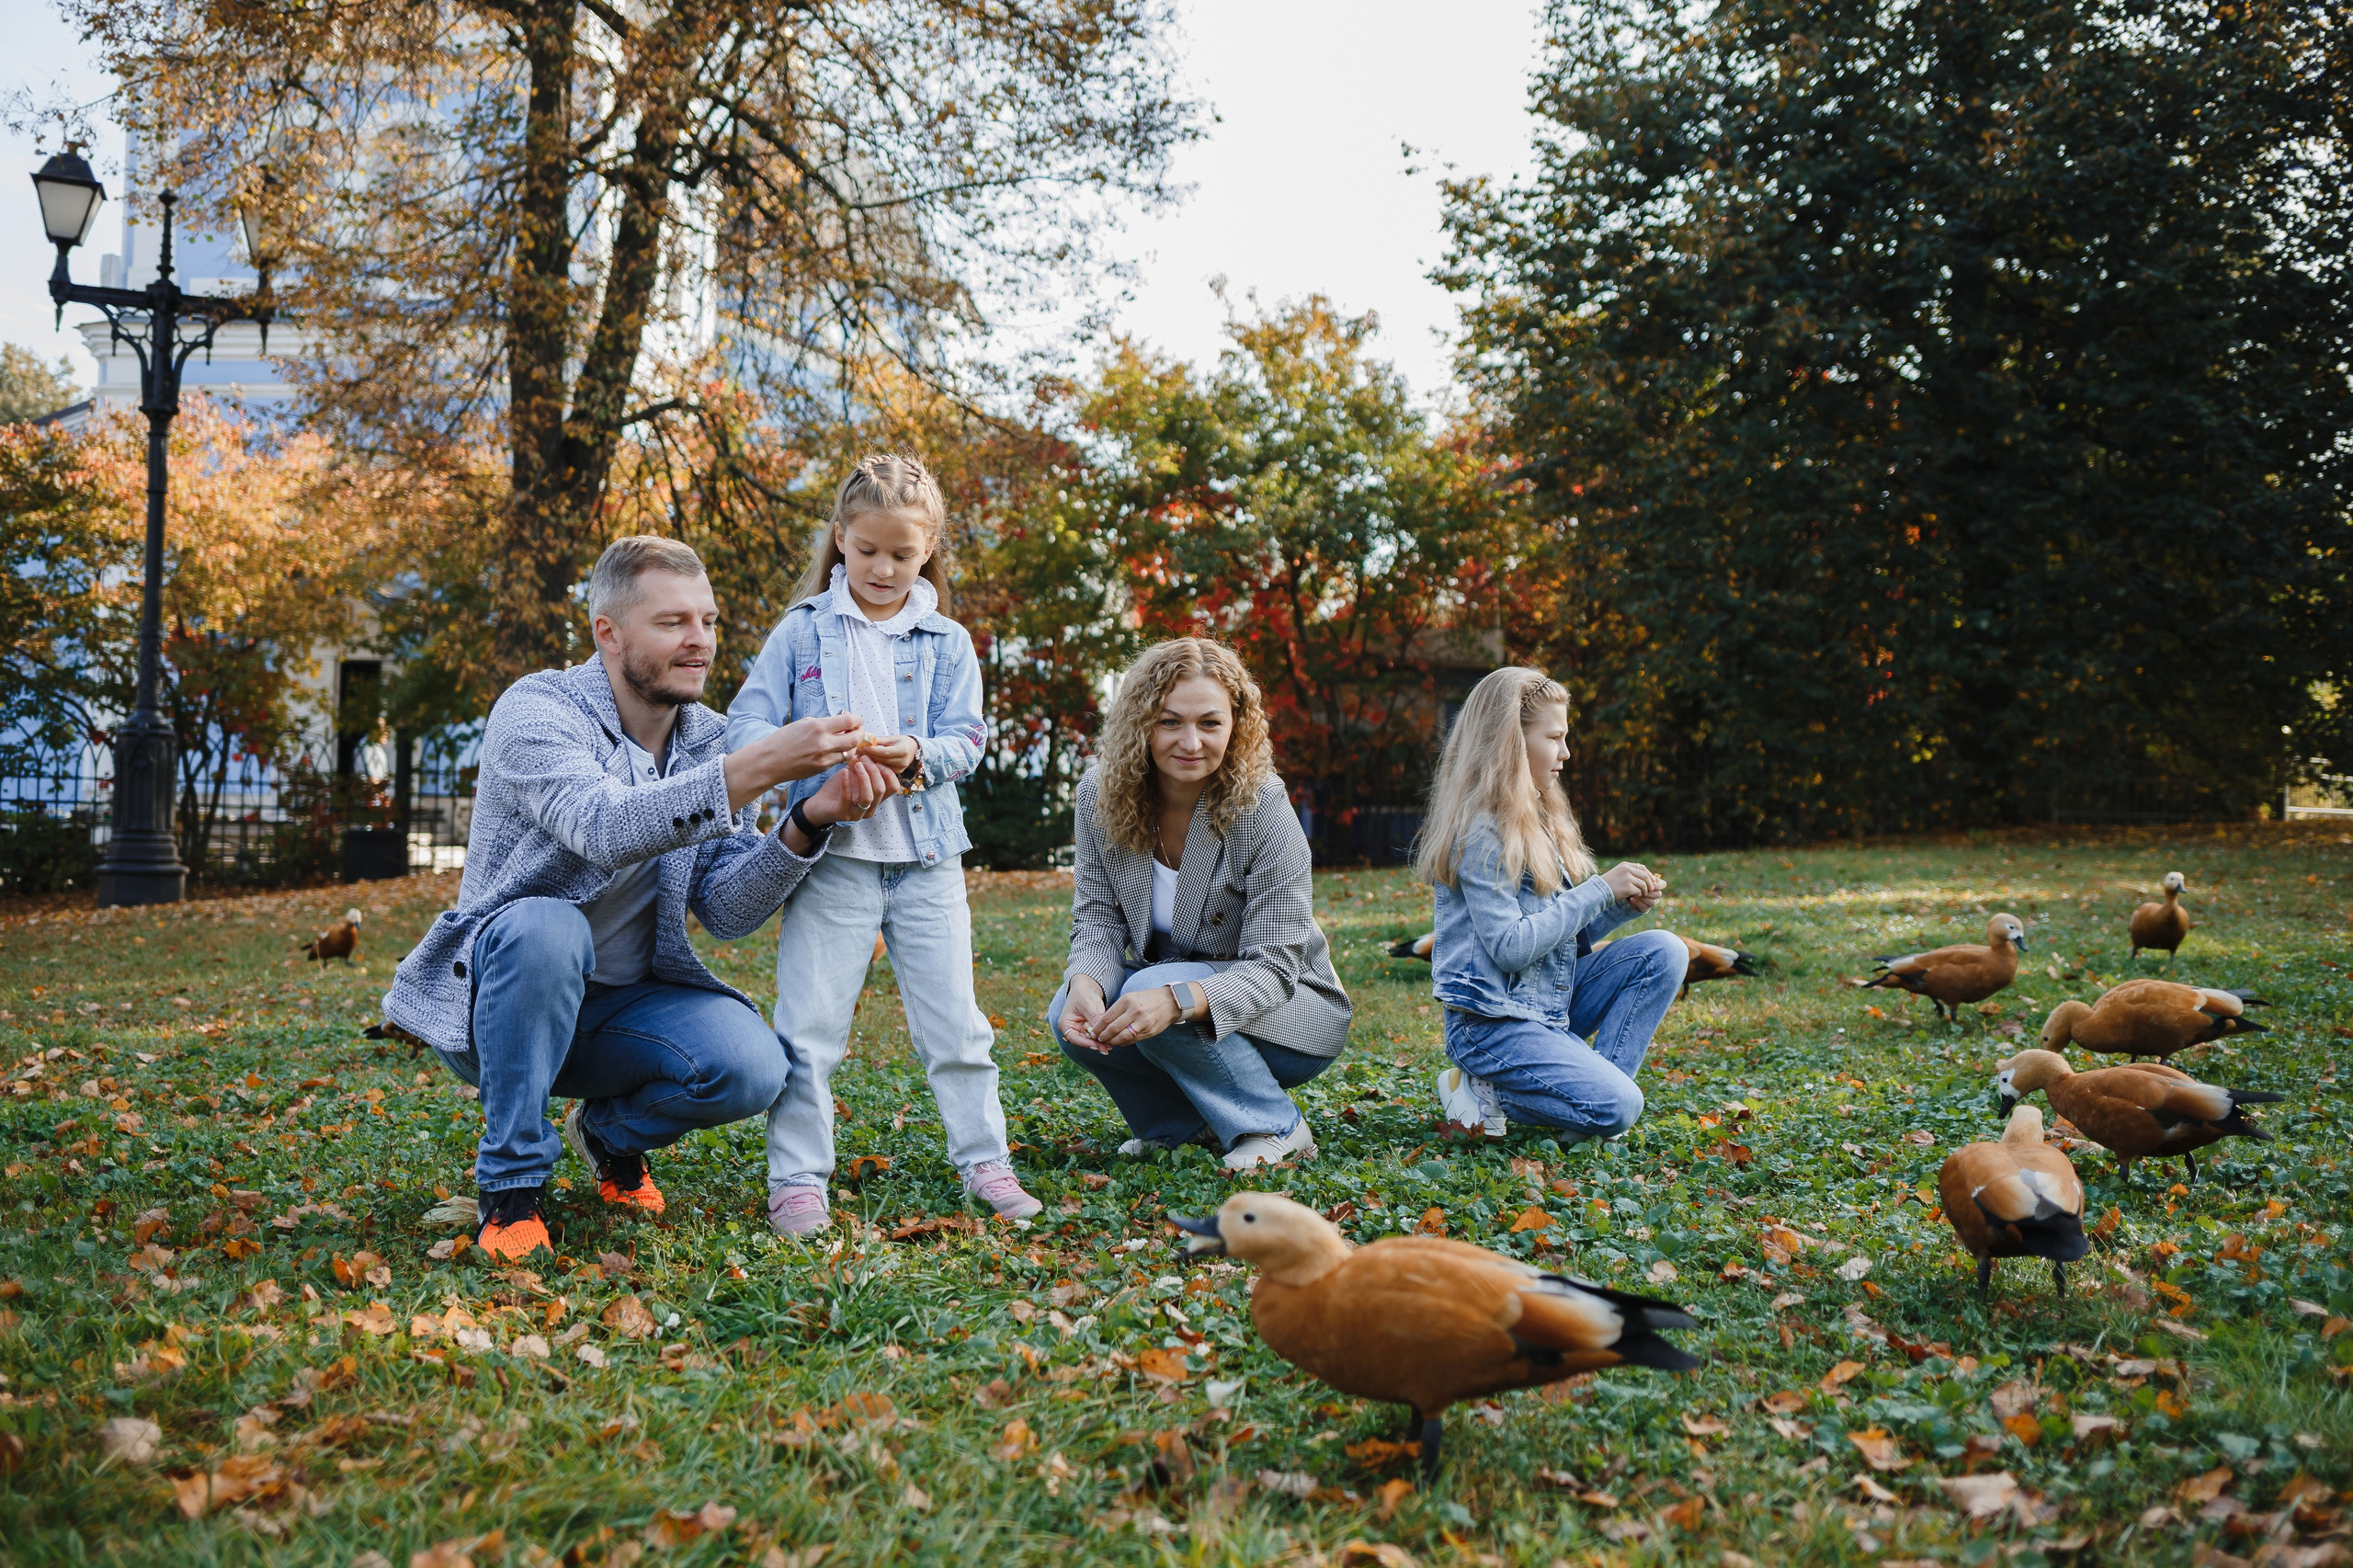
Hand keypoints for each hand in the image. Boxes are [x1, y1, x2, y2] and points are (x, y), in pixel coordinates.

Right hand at [726, 713, 867, 809]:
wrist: (770, 761)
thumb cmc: (784, 739)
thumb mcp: (804, 723)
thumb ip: (824, 722)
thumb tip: (842, 721)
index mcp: (818, 727)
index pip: (849, 721)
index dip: (857, 719)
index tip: (858, 719)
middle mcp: (824, 743)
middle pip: (855, 738)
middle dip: (860, 733)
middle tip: (859, 730)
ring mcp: (824, 758)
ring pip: (850, 752)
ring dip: (853, 745)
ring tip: (848, 740)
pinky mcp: (822, 768)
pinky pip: (839, 760)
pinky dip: (842, 754)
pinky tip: (837, 750)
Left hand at [781, 757, 900, 853]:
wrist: (818, 805)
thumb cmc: (838, 789)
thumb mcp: (854, 775)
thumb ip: (864, 766)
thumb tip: (869, 750)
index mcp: (876, 799)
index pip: (893, 787)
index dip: (888, 771)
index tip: (877, 758)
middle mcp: (870, 808)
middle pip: (881, 789)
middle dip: (874, 770)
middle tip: (864, 758)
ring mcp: (857, 814)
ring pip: (868, 796)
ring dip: (864, 777)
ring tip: (856, 763)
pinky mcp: (842, 814)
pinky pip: (847, 798)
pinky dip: (846, 783)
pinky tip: (844, 772)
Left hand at [860, 734, 920, 772]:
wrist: (913, 750)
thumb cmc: (901, 742)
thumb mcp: (892, 738)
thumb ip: (879, 740)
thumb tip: (865, 740)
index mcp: (903, 750)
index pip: (885, 752)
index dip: (873, 750)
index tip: (862, 747)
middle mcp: (902, 761)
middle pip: (882, 760)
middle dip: (869, 756)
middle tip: (858, 752)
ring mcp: (900, 769)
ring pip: (881, 766)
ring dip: (869, 762)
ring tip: (859, 757)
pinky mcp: (896, 773)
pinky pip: (883, 770)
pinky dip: (874, 766)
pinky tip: (866, 762)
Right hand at [1061, 977, 1109, 1053]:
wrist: (1086, 989)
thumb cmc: (1083, 995)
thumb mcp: (1087, 1005)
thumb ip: (1093, 1018)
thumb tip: (1100, 1032)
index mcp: (1065, 1024)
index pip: (1073, 1037)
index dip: (1084, 1043)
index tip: (1095, 1045)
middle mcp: (1072, 1030)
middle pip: (1082, 1041)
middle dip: (1094, 1045)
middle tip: (1106, 1049)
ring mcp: (1080, 1031)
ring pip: (1089, 1041)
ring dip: (1099, 1045)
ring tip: (1110, 1046)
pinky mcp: (1089, 1030)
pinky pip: (1095, 1037)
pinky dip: (1102, 1040)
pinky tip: (1110, 1043)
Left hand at [1094, 985, 1180, 1048]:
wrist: (1170, 1002)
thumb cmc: (1147, 999)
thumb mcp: (1131, 997)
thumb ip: (1118, 1009)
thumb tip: (1103, 1022)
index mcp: (1127, 1000)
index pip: (1107, 1017)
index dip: (1098, 1027)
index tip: (1094, 1031)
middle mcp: (1135, 1011)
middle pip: (1113, 1029)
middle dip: (1103, 1036)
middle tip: (1099, 1038)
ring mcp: (1143, 1022)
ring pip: (1122, 1037)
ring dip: (1113, 1042)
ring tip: (1108, 1042)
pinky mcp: (1149, 1031)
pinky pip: (1132, 1040)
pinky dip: (1123, 1043)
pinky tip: (1119, 1042)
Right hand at [1602, 860, 1665, 908]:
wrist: (1599, 891)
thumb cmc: (1609, 884)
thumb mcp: (1619, 874)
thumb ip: (1630, 873)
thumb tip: (1646, 876)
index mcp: (1625, 865)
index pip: (1642, 868)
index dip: (1649, 875)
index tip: (1652, 881)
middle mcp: (1627, 870)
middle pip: (1645, 875)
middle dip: (1650, 883)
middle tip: (1651, 889)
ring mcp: (1627, 878)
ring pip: (1643, 884)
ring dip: (1645, 890)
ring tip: (1642, 894)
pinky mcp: (1627, 887)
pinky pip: (1639, 891)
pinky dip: (1639, 894)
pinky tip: (1635, 896)